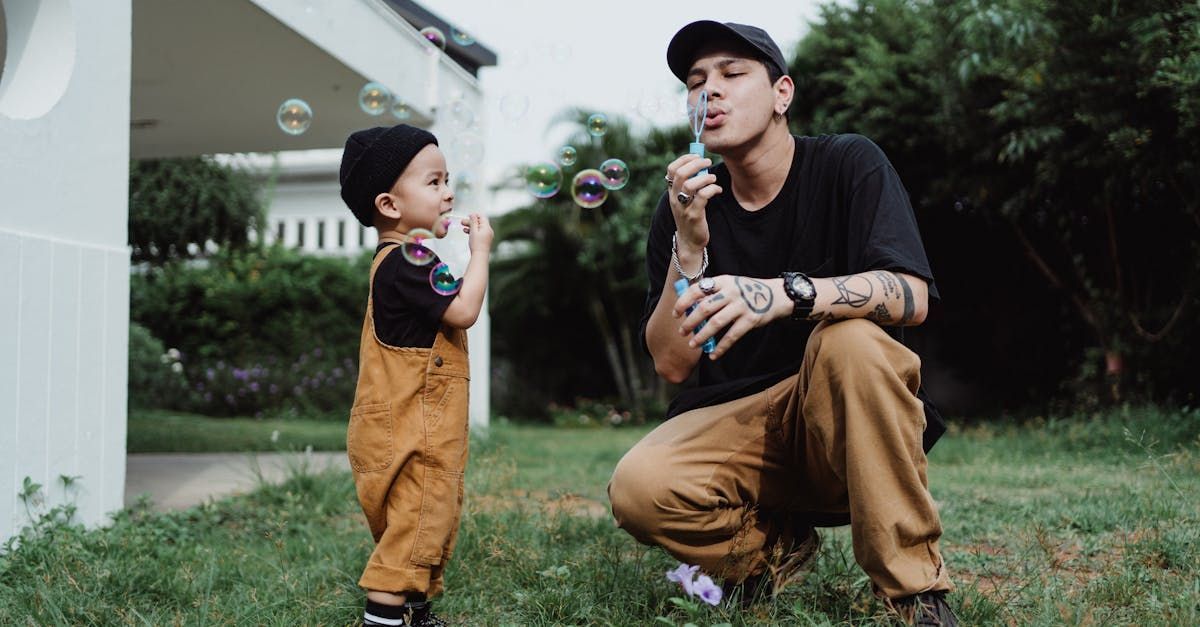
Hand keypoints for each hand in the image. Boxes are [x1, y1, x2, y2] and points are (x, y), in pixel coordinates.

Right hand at [463, 213, 492, 252]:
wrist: (480, 256)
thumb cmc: (477, 244)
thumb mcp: (473, 231)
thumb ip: (473, 222)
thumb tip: (473, 214)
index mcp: (487, 227)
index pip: (482, 217)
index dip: (474, 215)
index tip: (467, 216)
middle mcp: (489, 231)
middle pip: (479, 222)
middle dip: (471, 222)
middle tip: (462, 222)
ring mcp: (487, 236)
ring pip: (479, 228)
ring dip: (471, 227)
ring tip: (463, 228)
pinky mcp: (485, 240)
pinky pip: (479, 233)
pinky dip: (473, 232)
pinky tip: (467, 232)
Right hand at [666, 154, 722, 252]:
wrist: (689, 241)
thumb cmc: (690, 216)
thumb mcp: (685, 199)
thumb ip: (690, 183)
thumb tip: (703, 165)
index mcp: (672, 192)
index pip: (671, 170)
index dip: (684, 159)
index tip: (697, 156)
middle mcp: (675, 198)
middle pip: (681, 174)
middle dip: (696, 164)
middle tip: (708, 163)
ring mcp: (683, 207)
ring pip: (690, 185)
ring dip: (705, 178)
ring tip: (713, 178)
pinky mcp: (694, 215)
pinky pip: (703, 197)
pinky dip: (712, 189)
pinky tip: (718, 190)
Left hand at [673, 275, 787, 358]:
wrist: (776, 295)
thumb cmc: (747, 292)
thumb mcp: (730, 285)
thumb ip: (713, 294)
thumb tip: (690, 310)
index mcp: (723, 281)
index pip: (697, 289)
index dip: (683, 302)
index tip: (676, 314)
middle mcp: (731, 292)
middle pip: (704, 308)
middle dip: (690, 322)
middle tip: (682, 332)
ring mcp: (741, 306)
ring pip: (715, 323)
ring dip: (702, 336)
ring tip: (693, 344)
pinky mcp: (750, 320)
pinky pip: (732, 336)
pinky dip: (721, 347)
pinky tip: (713, 355)